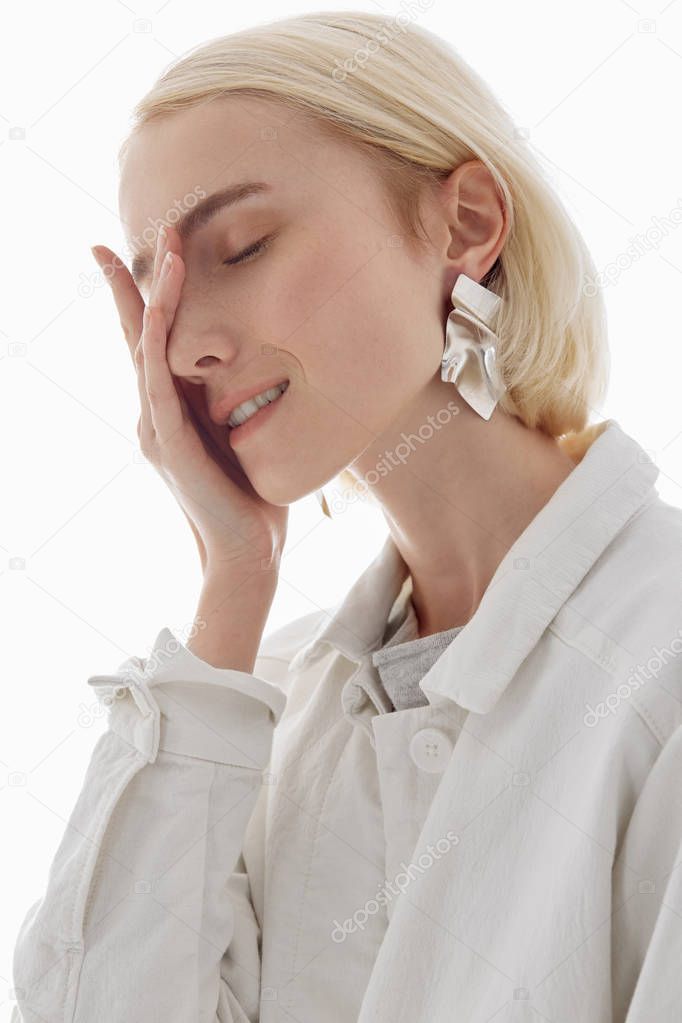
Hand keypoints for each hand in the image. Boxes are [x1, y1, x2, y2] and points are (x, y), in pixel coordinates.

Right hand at [90, 226, 288, 576]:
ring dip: (154, 298)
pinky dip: (152, 346)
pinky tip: (152, 314)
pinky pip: (156, 385)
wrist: (249, 549)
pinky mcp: (168, 445)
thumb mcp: (243, 433)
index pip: (151, 345)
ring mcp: (157, 428)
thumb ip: (234, 401)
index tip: (138, 254)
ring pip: (146, 351)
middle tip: (119, 240)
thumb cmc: (252, 496)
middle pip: (136, 338)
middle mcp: (155, 414)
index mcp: (173, 410)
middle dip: (130, 286)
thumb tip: (257, 365)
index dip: (142, 299)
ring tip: (165, 252)